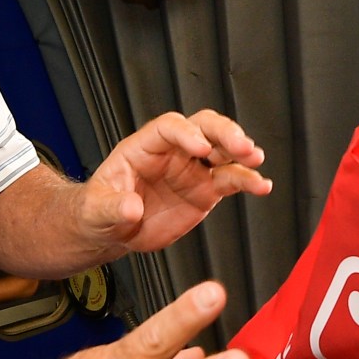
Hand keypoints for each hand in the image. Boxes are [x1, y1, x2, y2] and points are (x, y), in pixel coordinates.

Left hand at [77, 111, 270, 256]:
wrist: (112, 230)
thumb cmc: (99, 210)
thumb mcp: (97, 210)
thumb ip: (113, 207)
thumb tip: (131, 208)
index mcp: (144, 147)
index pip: (169, 127)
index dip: (187, 133)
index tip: (201, 148)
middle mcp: (173, 153)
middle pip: (204, 127)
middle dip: (224, 133)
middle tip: (240, 145)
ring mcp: (192, 170)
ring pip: (223, 150)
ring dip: (241, 152)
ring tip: (255, 159)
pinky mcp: (206, 190)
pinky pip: (231, 181)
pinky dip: (248, 181)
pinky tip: (261, 185)